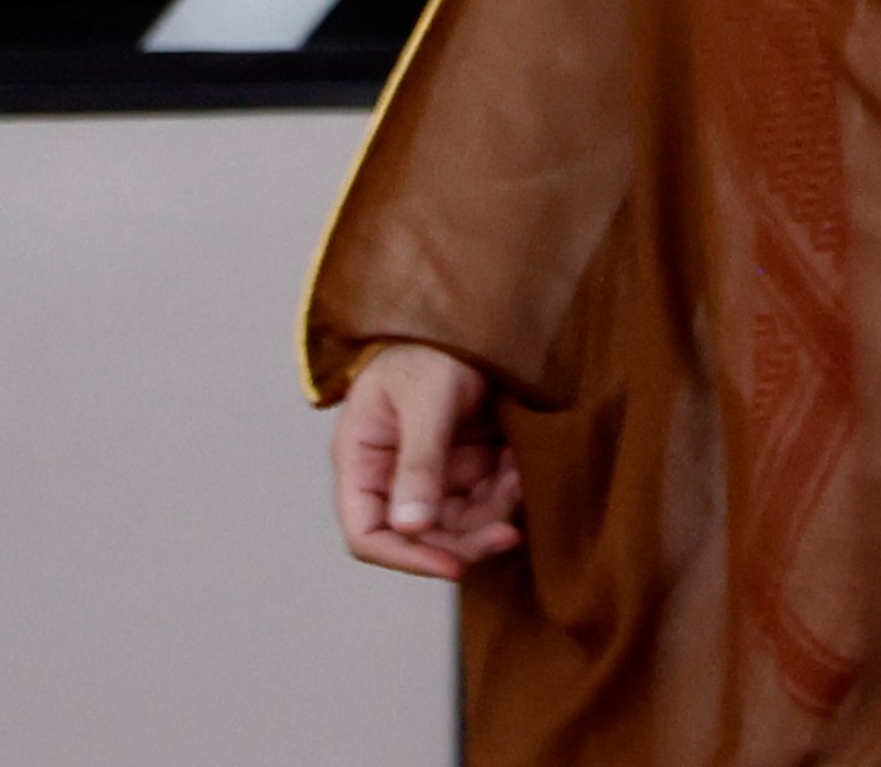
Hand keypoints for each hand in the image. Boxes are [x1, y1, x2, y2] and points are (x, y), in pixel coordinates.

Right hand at [330, 343, 522, 580]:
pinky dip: (504, 495)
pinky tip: (520, 468)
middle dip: (464, 541)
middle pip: (419, 539)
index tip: (452, 564)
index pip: (365, 532)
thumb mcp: (427, 399)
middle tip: (507, 532)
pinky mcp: (462, 468)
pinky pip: (482, 504)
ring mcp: (428, 474)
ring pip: (457, 528)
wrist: (476, 316)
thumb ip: (419, 462)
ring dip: (491, 515)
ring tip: (517, 479)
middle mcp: (390, 475)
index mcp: (361, 458)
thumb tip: (410, 527)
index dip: (404, 558)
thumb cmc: (435, 346)